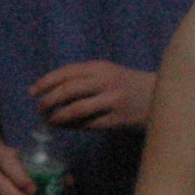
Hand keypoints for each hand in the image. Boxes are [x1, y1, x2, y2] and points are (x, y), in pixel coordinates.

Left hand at [31, 60, 152, 129]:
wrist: (162, 96)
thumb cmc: (128, 85)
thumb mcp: (109, 73)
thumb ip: (85, 78)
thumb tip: (51, 90)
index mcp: (100, 67)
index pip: (66, 73)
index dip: (45, 82)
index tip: (32, 92)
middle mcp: (106, 81)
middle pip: (67, 90)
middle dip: (48, 100)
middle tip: (38, 109)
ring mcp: (113, 100)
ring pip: (76, 110)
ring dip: (58, 116)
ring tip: (49, 121)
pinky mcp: (118, 119)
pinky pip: (89, 125)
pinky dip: (73, 127)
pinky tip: (66, 127)